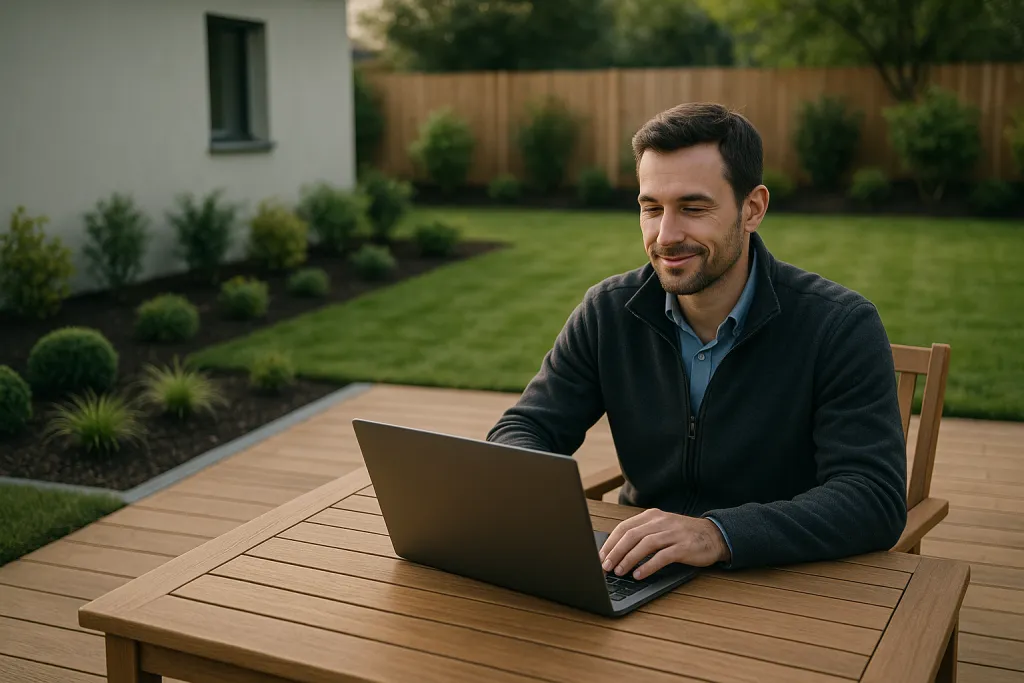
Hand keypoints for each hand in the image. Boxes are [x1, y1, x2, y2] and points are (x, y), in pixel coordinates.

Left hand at [598, 509, 729, 579]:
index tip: (600, 556)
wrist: (715, 535)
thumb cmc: (683, 535)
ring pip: (645, 544)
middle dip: (616, 551)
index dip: (610, 542)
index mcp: (652, 516)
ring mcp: (673, 533)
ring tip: (619, 571)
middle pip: (632, 535)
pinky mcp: (684, 547)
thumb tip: (616, 552)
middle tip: (605, 566)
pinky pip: (662, 556)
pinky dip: (648, 566)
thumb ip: (642, 535)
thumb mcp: (661, 528)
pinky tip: (639, 574)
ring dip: (629, 559)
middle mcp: (661, 522)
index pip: (624, 527)